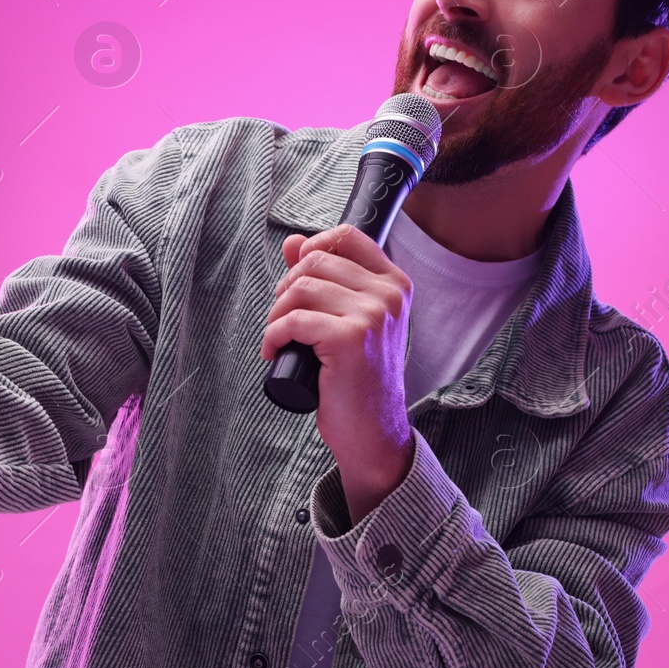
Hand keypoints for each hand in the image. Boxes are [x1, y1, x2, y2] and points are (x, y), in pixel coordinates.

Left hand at [261, 223, 415, 522]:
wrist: (373, 431)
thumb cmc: (360, 378)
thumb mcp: (349, 320)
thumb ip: (326, 278)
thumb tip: (293, 243)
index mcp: (395, 284)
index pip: (347, 236)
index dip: (313, 248)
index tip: (298, 276)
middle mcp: (389, 295)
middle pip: (315, 262)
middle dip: (287, 288)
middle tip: (285, 319)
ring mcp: (372, 316)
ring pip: (300, 288)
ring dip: (277, 313)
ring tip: (280, 337)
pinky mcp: (348, 339)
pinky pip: (292, 320)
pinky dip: (273, 335)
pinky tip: (275, 352)